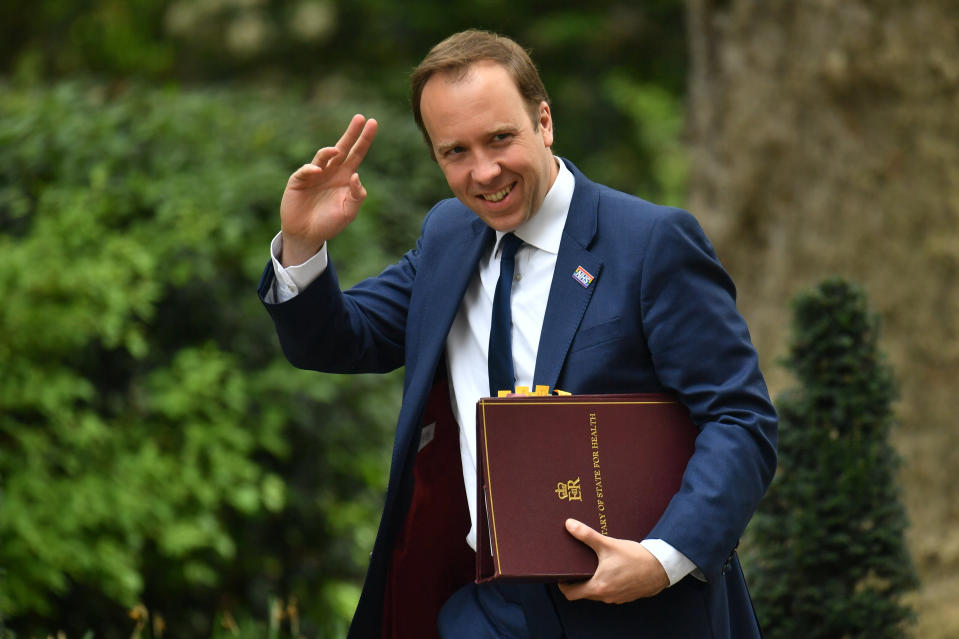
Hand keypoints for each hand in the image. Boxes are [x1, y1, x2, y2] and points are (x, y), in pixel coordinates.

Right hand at [279, 114, 377, 265]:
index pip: (357, 153)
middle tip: (361, 118)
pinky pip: (306, 171)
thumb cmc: (329, 223)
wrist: (307, 235)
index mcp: (345, 176)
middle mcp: (331, 171)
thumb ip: (356, 196)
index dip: (364, 139)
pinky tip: (318, 171)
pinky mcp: (299, 181)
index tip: (373, 123)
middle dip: (351, 133)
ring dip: (329, 151)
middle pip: (342, 148)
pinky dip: (311, 169)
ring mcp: (314, 174)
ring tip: (336, 150)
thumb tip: (356, 175)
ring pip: (323, 156)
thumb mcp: (348, 212)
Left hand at [557, 519, 669, 603]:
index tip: (561, 574)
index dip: (563, 584)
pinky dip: (606, 583)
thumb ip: (586, 535)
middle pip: (583, 593)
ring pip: (597, 593)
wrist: (661, 566)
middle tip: (575, 566)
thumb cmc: (635, 557)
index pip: (570, 594)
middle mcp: (606, 596)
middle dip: (577, 581)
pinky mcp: (627, 595)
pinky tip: (609, 569)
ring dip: (592, 582)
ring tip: (591, 566)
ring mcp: (617, 598)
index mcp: (597, 587)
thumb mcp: (608, 544)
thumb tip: (569, 525)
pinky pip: (610, 591)